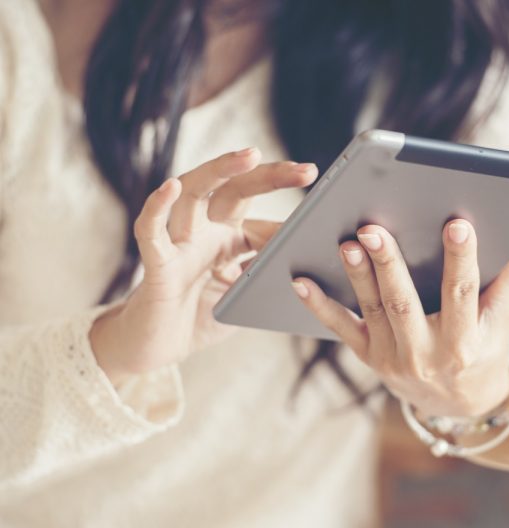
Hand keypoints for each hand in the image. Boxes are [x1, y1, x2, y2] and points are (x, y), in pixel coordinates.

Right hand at [91, 148, 317, 384]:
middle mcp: (204, 231)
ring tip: (249, 157)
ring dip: (219, 172)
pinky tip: (171, 187)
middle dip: (267, 175)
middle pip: (232, 188)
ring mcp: (179, 243)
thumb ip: (270, 269)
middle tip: (305, 171)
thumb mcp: (247, 290)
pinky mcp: (157, 264)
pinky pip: (151, 232)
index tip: (315, 181)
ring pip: (193, 193)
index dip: (284, 195)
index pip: (256, 205)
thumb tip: (307, 251)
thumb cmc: (202, 317)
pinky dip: (157, 208)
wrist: (161, 347)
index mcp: (227, 236)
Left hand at [292, 220, 508, 417]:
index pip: (462, 294)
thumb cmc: (484, 350)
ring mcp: (392, 357)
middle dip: (388, 265)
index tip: (456, 224)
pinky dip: (320, 306)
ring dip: (356, 277)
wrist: (458, 402)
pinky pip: (342, 329)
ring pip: (371, 310)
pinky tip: (301, 282)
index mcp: (463, 343)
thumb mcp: (504, 322)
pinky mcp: (369, 356)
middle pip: (403, 303)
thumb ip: (507, 281)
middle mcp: (424, 353)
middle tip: (373, 229)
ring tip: (347, 244)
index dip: (460, 259)